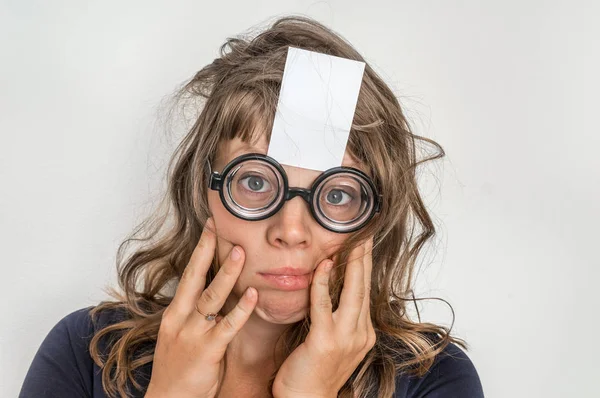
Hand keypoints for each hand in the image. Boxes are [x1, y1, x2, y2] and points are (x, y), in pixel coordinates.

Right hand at [145, 218, 257, 397]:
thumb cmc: (179, 368)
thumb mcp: (182, 335)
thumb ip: (197, 315)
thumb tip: (217, 296)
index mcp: (175, 313)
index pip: (189, 275)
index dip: (200, 251)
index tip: (209, 228)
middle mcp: (181, 318)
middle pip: (194, 277)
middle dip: (207, 250)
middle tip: (218, 226)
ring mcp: (193, 333)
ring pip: (211, 297)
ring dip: (227, 274)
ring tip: (242, 252)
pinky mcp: (207, 350)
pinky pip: (227, 325)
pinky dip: (241, 309)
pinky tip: (253, 294)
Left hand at [272, 237, 375, 397]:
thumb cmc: (314, 371)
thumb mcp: (333, 341)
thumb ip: (337, 316)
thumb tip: (331, 287)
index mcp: (363, 333)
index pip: (366, 291)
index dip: (366, 266)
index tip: (366, 244)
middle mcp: (360, 334)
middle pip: (364, 287)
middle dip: (365, 258)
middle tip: (365, 233)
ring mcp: (345, 339)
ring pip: (352, 293)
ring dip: (353, 264)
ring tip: (353, 241)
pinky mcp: (325, 342)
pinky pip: (323, 306)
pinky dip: (323, 284)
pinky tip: (323, 266)